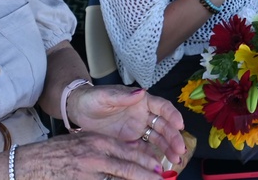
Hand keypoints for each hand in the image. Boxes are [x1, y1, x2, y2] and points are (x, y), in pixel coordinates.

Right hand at [14, 131, 169, 179]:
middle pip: (129, 167)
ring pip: (120, 179)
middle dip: (148, 176)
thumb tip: (131, 149)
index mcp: (98, 141)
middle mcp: (95, 155)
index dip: (148, 161)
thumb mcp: (83, 141)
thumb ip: (106, 145)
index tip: (159, 168)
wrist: (25, 164)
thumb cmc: (55, 152)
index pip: (131, 151)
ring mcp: (87, 172)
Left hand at [69, 85, 185, 164]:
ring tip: (176, 160)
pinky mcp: (130, 141)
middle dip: (173, 137)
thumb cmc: (92, 99)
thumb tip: (141, 92)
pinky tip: (158, 166)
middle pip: (163, 126)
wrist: (78, 112)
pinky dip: (152, 157)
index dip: (172, 115)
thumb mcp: (105, 96)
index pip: (162, 107)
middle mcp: (144, 115)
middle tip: (180, 150)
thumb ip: (122, 96)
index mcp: (141, 101)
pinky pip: (144, 149)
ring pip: (157, 139)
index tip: (180, 125)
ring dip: (167, 148)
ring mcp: (138, 129)